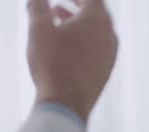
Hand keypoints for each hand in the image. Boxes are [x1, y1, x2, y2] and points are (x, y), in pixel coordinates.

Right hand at [26, 0, 117, 120]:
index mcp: (97, 20)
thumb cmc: (53, 65)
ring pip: (96, 32)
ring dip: (78, 25)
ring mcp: (110, 55)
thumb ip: (38, 7)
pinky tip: (66, 49)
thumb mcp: (39, 29)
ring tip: (57, 25)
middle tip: (57, 8)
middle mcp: (109, 35)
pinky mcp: (106, 71)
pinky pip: (97, 49)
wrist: (66, 105)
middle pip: (96, 13)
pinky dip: (83, 42)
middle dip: (76, 7)